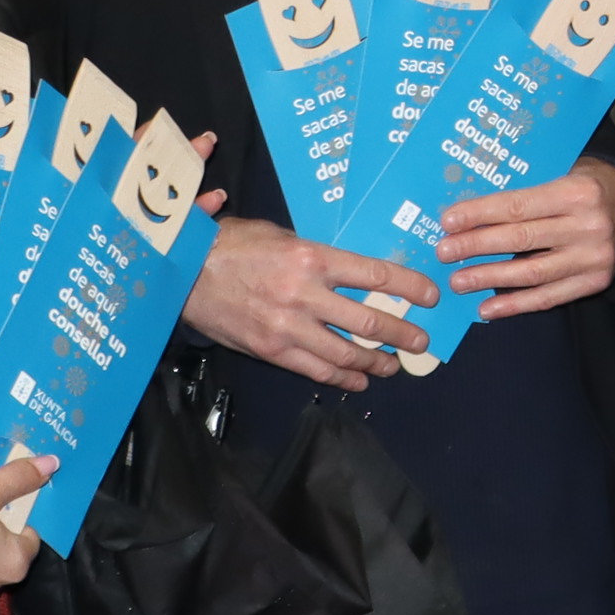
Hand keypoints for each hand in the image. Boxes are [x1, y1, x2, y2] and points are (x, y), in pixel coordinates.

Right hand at [183, 210, 438, 387]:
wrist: (184, 272)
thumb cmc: (233, 245)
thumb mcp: (282, 236)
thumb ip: (319, 255)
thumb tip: (354, 273)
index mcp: (312, 258)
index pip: (376, 275)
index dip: (410, 288)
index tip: (430, 297)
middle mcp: (304, 293)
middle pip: (368, 320)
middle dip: (402, 333)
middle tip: (421, 342)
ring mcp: (288, 326)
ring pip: (346, 352)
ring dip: (376, 361)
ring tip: (393, 365)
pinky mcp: (272, 349)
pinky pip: (316, 369)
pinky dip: (343, 376)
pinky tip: (358, 379)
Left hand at [441, 156, 614, 320]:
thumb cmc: (583, 188)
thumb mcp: (561, 174)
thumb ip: (525, 193)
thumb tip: (468, 214)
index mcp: (576, 192)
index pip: (518, 205)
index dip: (480, 215)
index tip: (447, 222)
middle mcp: (588, 226)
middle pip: (521, 239)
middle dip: (476, 246)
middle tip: (444, 253)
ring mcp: (594, 258)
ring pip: (532, 273)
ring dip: (490, 279)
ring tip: (458, 281)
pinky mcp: (597, 283)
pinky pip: (549, 297)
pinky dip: (516, 305)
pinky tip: (487, 307)